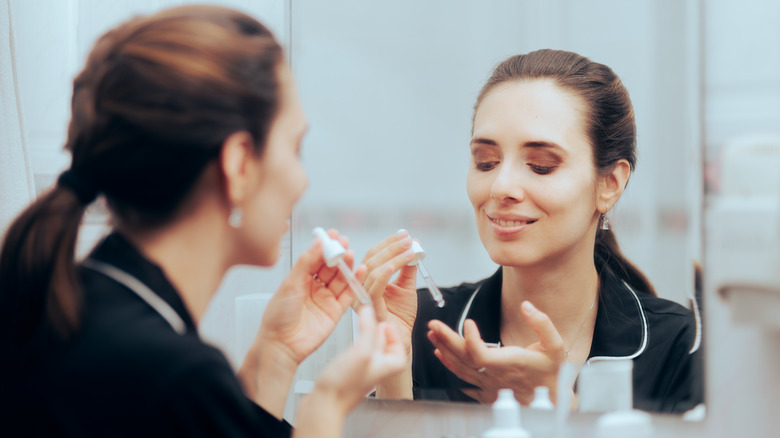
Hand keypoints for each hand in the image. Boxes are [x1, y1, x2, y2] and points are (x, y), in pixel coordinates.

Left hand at [240, 230, 359, 417]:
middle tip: (344, 244)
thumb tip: (318, 242)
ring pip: (341, 279)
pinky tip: (360, 271)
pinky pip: (348, 294)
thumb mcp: (290, 283)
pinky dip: (356, 283)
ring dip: (347, 266)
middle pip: (331, 267)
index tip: (332, 235)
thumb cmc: (278, 316)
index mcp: (300, 279)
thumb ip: (306, 262)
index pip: (316, 258)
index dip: (325, 246)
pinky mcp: (335, 311)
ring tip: (351, 255)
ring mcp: (325, 299)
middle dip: (338, 254)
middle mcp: (314, 287)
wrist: (281, 344)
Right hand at [294, 306, 406, 437]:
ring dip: (367, 334)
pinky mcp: (350, 370)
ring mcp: (364, 369)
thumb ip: (368, 329)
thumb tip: (369, 311)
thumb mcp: (362, 351)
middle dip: (378, 330)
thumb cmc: (345, 386)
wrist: (325, 404)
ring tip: (362, 324)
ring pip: (371, 346)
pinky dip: (357, 341)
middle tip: (372, 318)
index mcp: (390, 365)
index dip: (393, 332)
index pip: (400, 345)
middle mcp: (378, 368)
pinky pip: (358, 351)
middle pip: (384, 344)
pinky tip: (350, 339)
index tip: (384, 322)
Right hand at [360, 230, 416, 341]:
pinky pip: (377, 283)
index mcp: (365, 280)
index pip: (373, 256)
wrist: (401, 339)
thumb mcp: (406, 287)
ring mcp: (360, 296)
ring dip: (394, 254)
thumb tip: (413, 247)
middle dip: (391, 246)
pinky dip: (390, 268)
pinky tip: (403, 260)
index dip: (388, 243)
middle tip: (408, 239)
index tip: (405, 235)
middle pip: (371, 258)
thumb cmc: (400, 317)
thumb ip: (407, 268)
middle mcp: (359, 287)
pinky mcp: (367, 305)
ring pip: (373, 267)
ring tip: (410, 248)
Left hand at [427, 301, 565, 404]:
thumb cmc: (551, 371)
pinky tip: (441, 354)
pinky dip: (450, 365)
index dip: (470, 339)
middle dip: (446, 339)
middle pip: (465, 359)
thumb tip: (527, 306)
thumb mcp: (555, 345)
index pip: (481, 355)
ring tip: (433, 335)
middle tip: (434, 324)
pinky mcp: (486, 387)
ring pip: (461, 368)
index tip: (468, 322)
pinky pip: (463, 378)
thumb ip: (542, 323)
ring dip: (444, 350)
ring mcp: (489, 383)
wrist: (551, 397)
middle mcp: (495, 374)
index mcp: (509, 363)